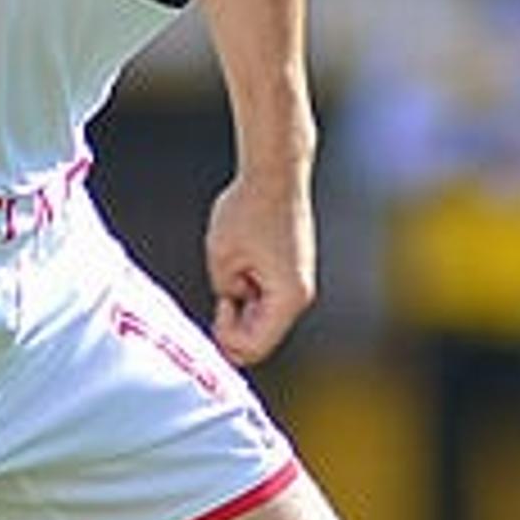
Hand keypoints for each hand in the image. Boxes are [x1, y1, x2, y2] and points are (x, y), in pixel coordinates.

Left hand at [203, 168, 317, 364]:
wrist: (276, 173)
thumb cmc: (248, 209)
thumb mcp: (221, 255)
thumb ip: (224, 290)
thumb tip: (232, 302)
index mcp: (287, 298)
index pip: (254, 346)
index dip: (227, 337)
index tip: (219, 304)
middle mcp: (299, 296)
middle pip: (260, 339)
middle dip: (234, 325)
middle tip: (222, 291)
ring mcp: (298, 285)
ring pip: (262, 320)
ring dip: (241, 306)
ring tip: (234, 267)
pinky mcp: (293, 273)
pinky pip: (267, 299)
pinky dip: (249, 292)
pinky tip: (242, 263)